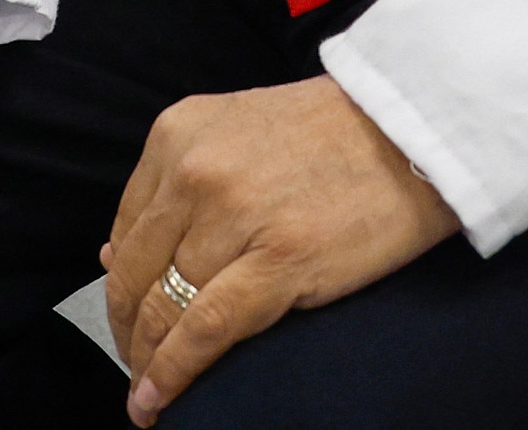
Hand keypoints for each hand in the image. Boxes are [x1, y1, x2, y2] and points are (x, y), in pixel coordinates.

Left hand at [100, 78, 459, 423]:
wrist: (413, 126)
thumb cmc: (331, 131)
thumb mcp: (235, 132)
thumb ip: (177, 186)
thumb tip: (114, 256)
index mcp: (179, 132)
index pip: (126, 230)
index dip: (122, 288)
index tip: (128, 320)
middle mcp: (196, 170)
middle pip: (136, 275)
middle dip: (129, 333)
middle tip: (136, 366)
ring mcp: (235, 214)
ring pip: (164, 309)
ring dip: (147, 362)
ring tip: (146, 393)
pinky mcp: (279, 259)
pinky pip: (204, 331)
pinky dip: (172, 374)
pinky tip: (155, 402)